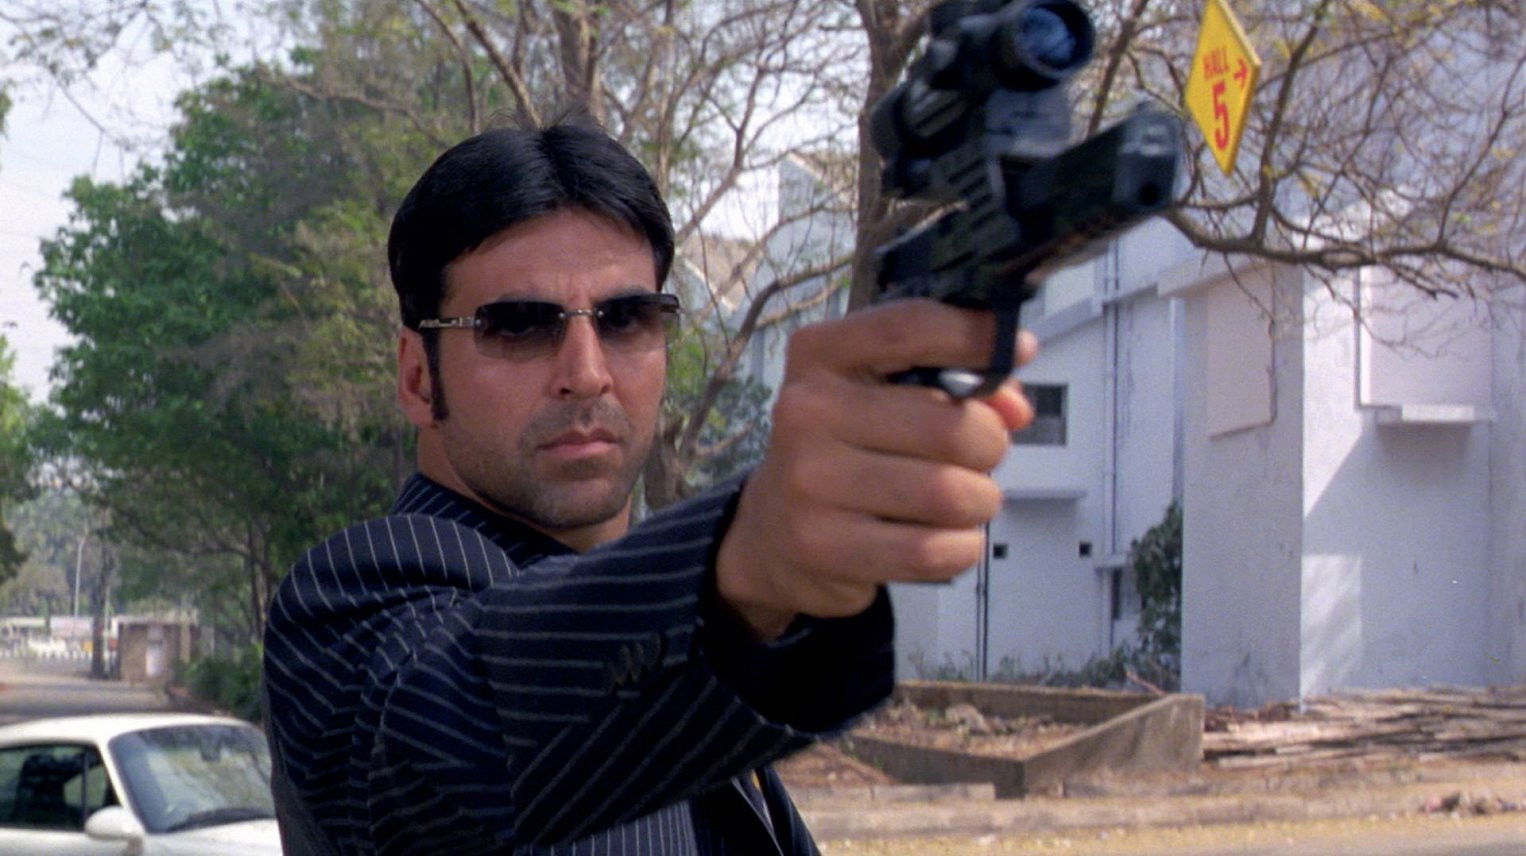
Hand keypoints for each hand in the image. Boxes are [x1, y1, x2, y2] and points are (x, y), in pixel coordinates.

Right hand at [716, 299, 1037, 639]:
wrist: (771, 532)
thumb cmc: (843, 450)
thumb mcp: (879, 396)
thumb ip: (953, 385)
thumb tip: (1015, 408)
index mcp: (820, 355)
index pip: (910, 328)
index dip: (975, 335)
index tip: (1015, 349)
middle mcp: (807, 411)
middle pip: (949, 423)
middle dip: (989, 444)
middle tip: (979, 456)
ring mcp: (810, 482)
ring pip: (949, 492)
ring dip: (979, 501)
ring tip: (962, 502)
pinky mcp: (825, 547)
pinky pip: (933, 550)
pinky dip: (961, 547)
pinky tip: (946, 538)